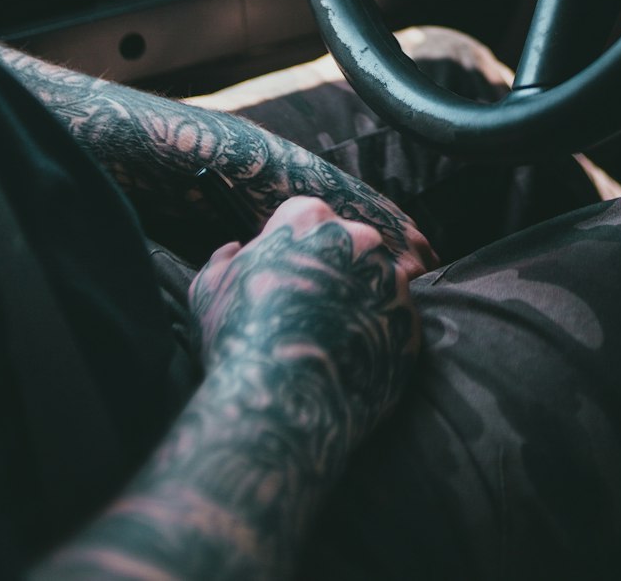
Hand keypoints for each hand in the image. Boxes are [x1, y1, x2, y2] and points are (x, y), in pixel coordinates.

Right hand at [190, 196, 424, 459]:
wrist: (281, 404)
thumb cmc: (238, 340)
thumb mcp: (209, 290)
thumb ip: (223, 259)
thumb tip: (233, 249)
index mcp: (310, 219)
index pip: (306, 217)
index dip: (292, 247)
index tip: (283, 276)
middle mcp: (358, 238)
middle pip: (348, 244)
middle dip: (332, 269)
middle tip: (310, 310)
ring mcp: (390, 278)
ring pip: (376, 281)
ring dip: (359, 301)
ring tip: (330, 340)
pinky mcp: (410, 320)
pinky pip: (395, 321)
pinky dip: (378, 336)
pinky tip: (350, 361)